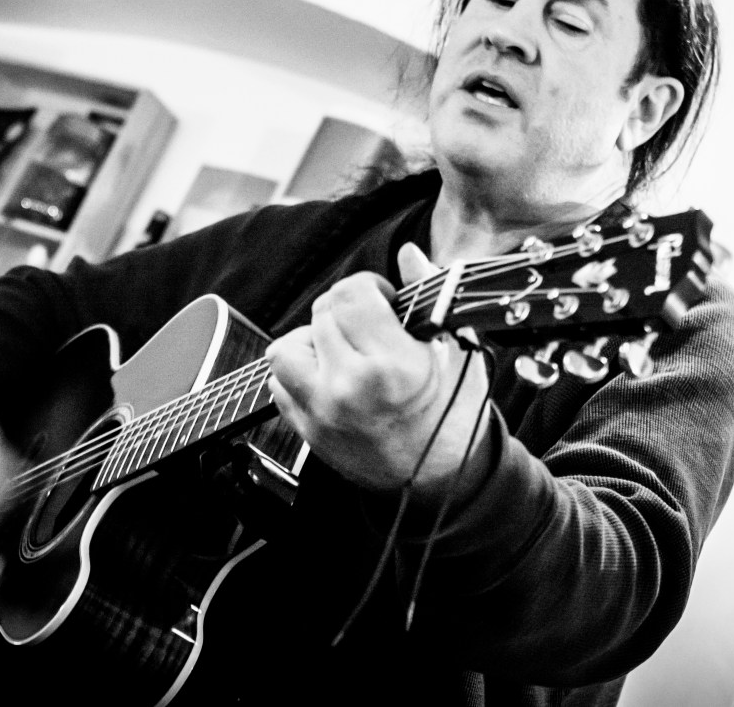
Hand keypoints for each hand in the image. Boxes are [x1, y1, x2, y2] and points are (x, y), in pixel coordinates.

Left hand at [265, 243, 491, 498]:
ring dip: (312, 341)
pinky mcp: (307, 432)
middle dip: (345, 310)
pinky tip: (330, 377)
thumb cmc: (454, 413)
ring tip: (342, 351)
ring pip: (286, 347)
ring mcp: (323, 412)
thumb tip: (408, 254)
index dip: (369, 288)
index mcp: (391, 366)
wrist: (443, 480)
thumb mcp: (453, 350)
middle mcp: (350, 388)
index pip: (351, 294)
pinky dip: (299, 373)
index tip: (384, 302)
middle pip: (322, 312)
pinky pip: (279, 384)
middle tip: (369, 328)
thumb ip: (426, 295)